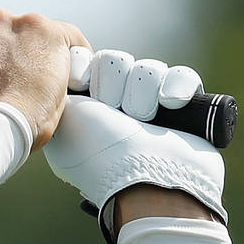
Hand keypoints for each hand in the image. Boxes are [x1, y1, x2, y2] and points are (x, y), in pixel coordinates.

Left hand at [43, 51, 226, 240]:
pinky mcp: (183, 110)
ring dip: (143, 91)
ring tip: (143, 118)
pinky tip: (170, 104)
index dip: (87, 69)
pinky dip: (176, 86)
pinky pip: (181, 76)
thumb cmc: (98, 154)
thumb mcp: (62, 120)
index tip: (84, 85)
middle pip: (117, 62)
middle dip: (115, 85)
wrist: (147, 181)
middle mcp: (115, 107)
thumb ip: (60, 91)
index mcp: (84, 108)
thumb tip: (68, 68)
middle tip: (115, 112)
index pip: (87, 62)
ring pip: (148, 69)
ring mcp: (150, 108)